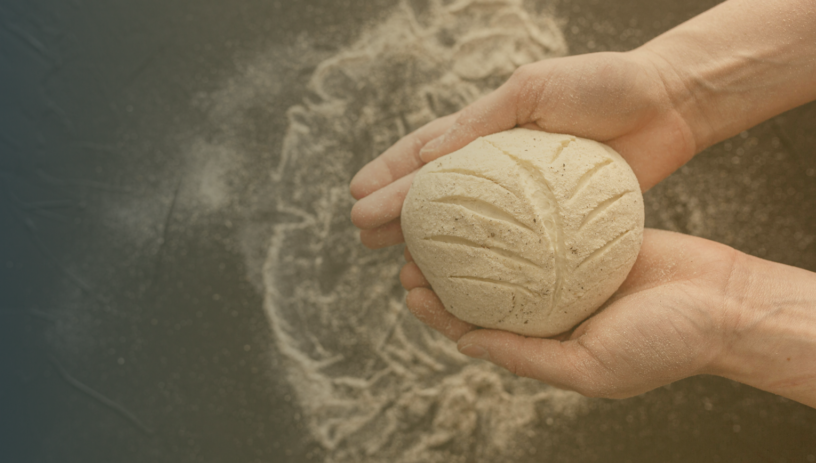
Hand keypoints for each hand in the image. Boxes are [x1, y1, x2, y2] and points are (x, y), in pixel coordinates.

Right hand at [350, 51, 696, 248]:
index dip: (388, 175)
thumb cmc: (602, 86)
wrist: (668, 105)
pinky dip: (481, 262)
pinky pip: (511, 247)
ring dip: (429, 243)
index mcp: (485, 128)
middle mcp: (496, 164)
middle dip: (395, 214)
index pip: (423, 154)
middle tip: (364, 238)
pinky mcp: (555, 222)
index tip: (356, 199)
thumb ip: (481, 121)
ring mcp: (524, 196)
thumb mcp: (534, 89)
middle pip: (434, 194)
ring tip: (400, 266)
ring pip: (465, 224)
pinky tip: (461, 279)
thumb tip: (427, 156)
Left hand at [402, 229, 735, 397]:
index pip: (478, 328)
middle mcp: (551, 307)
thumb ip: (527, 358)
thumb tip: (467, 345)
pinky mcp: (589, 238)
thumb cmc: (665, 343)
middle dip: (444, 272)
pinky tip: (489, 199)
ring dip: (473, 241)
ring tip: (438, 220)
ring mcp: (569, 272)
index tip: (409, 288)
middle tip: (410, 250)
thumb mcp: (589, 368)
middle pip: (484, 288)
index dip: (439, 312)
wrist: (726, 303)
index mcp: (547, 342)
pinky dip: (514, 217)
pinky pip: (542, 225)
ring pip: (507, 254)